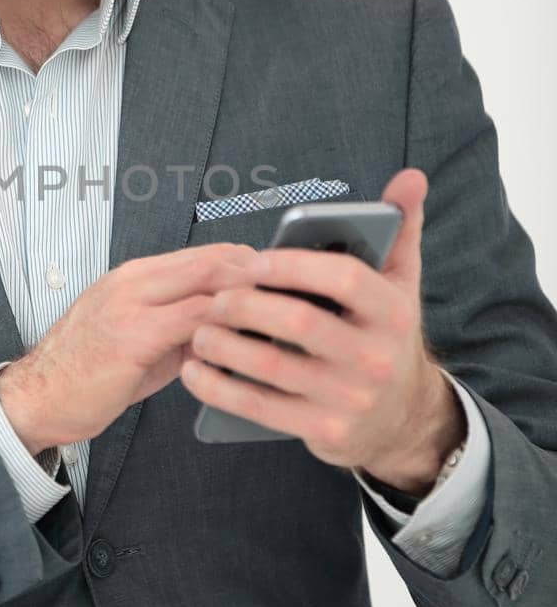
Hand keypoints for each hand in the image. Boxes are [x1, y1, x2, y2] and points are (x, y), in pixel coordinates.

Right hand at [0, 241, 260, 452]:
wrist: (37, 397)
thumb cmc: (85, 372)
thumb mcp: (137, 339)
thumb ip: (180, 328)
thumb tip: (225, 330)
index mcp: (135, 277)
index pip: (206, 254)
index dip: (248, 264)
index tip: (280, 282)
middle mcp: (134, 281)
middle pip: (213, 259)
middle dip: (259, 276)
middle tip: (296, 297)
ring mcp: (132, 304)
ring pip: (208, 284)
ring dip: (250, 301)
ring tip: (283, 320)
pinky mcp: (133, 336)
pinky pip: (195, 322)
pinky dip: (228, 329)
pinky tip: (249, 344)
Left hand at [180, 169, 460, 482]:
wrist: (401, 418)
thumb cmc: (385, 335)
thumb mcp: (401, 283)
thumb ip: (401, 227)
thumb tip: (410, 176)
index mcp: (393, 311)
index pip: (344, 279)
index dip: (292, 266)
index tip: (252, 261)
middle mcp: (376, 356)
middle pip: (300, 323)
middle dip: (247, 306)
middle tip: (216, 297)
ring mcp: (350, 398)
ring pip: (273, 366)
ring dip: (225, 346)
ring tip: (199, 329)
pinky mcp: (325, 430)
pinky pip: (261, 407)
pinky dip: (220, 389)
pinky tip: (195, 371)